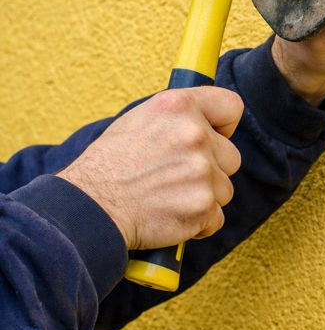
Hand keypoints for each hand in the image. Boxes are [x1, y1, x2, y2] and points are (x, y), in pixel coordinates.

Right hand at [56, 87, 242, 249]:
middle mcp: (194, 135)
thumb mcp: (140, 120)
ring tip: (168, 196)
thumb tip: (209, 120)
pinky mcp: (202, 206)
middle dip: (211, 169)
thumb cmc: (110, 165)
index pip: (231, 106)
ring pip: (224, 189)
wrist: (87, 208)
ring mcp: (201, 172)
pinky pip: (216, 217)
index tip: (214, 137)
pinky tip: (170, 215)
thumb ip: (179, 118)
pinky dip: (197, 223)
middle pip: (231, 156)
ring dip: (203, 197)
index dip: (224, 126)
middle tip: (175, 176)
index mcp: (179, 106)